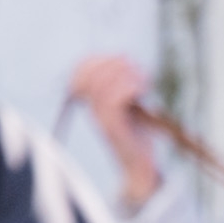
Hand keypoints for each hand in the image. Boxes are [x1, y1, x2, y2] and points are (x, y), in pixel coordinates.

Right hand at [68, 52, 165, 208]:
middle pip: (90, 74)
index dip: (99, 58)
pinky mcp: (111, 127)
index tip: (122, 58)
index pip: (81, 69)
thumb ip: (122, 84)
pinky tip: (142, 90)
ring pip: (101, 85)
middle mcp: (91, 108)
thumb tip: (125, 59)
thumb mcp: (127, 104)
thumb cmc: (137, 133)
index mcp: (91, 100)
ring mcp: (99, 117)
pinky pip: (113, 100)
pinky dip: (129, 88)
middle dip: (114, 63)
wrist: (138, 164)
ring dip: (125, 75)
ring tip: (142, 81)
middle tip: (137, 70)